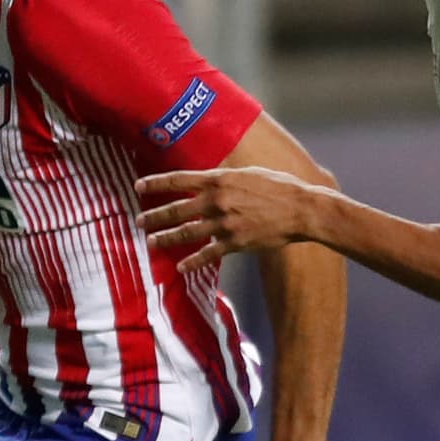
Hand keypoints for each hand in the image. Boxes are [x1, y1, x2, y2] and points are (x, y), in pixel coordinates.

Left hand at [136, 166, 319, 272]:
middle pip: (176, 209)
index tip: (138, 187)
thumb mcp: (247, 173)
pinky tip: (180, 267)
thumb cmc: (277, 187)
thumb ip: (224, 177)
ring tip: (151, 242)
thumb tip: (207, 180)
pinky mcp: (235, 242)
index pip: (178, 180)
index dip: (156, 184)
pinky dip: (192, 262)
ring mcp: (224, 223)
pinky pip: (208, 254)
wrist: (301, 208)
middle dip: (154, 216)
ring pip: (186, 233)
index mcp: (219, 179)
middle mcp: (217, 201)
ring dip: (165, 238)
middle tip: (138, 221)